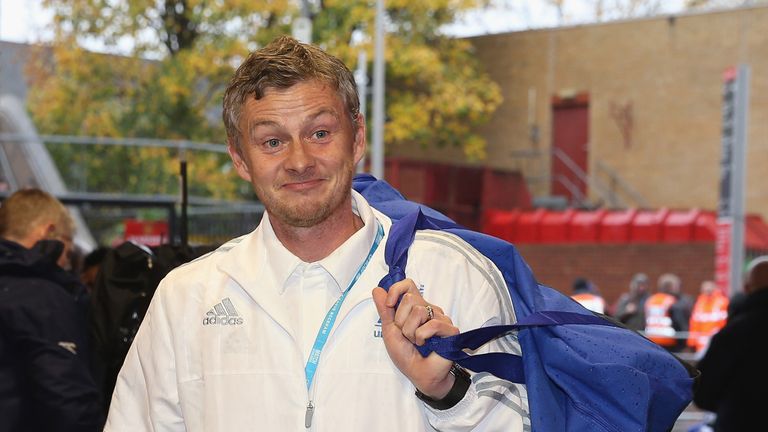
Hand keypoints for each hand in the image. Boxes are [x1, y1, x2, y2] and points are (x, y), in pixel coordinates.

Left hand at [372, 279, 459, 398]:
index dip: (396, 290)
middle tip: (406, 335)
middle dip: (401, 320)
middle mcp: (429, 309)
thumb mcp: (390, 331)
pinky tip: (426, 345)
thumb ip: (385, 310)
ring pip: (419, 312)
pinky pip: (432, 325)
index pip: (408, 284)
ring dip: (410, 332)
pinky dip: (422, 337)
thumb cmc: (406, 355)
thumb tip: (377, 289)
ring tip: (416, 342)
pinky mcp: (450, 330)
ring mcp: (441, 318)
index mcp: (415, 307)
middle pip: (410, 298)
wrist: (418, 375)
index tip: (389, 304)